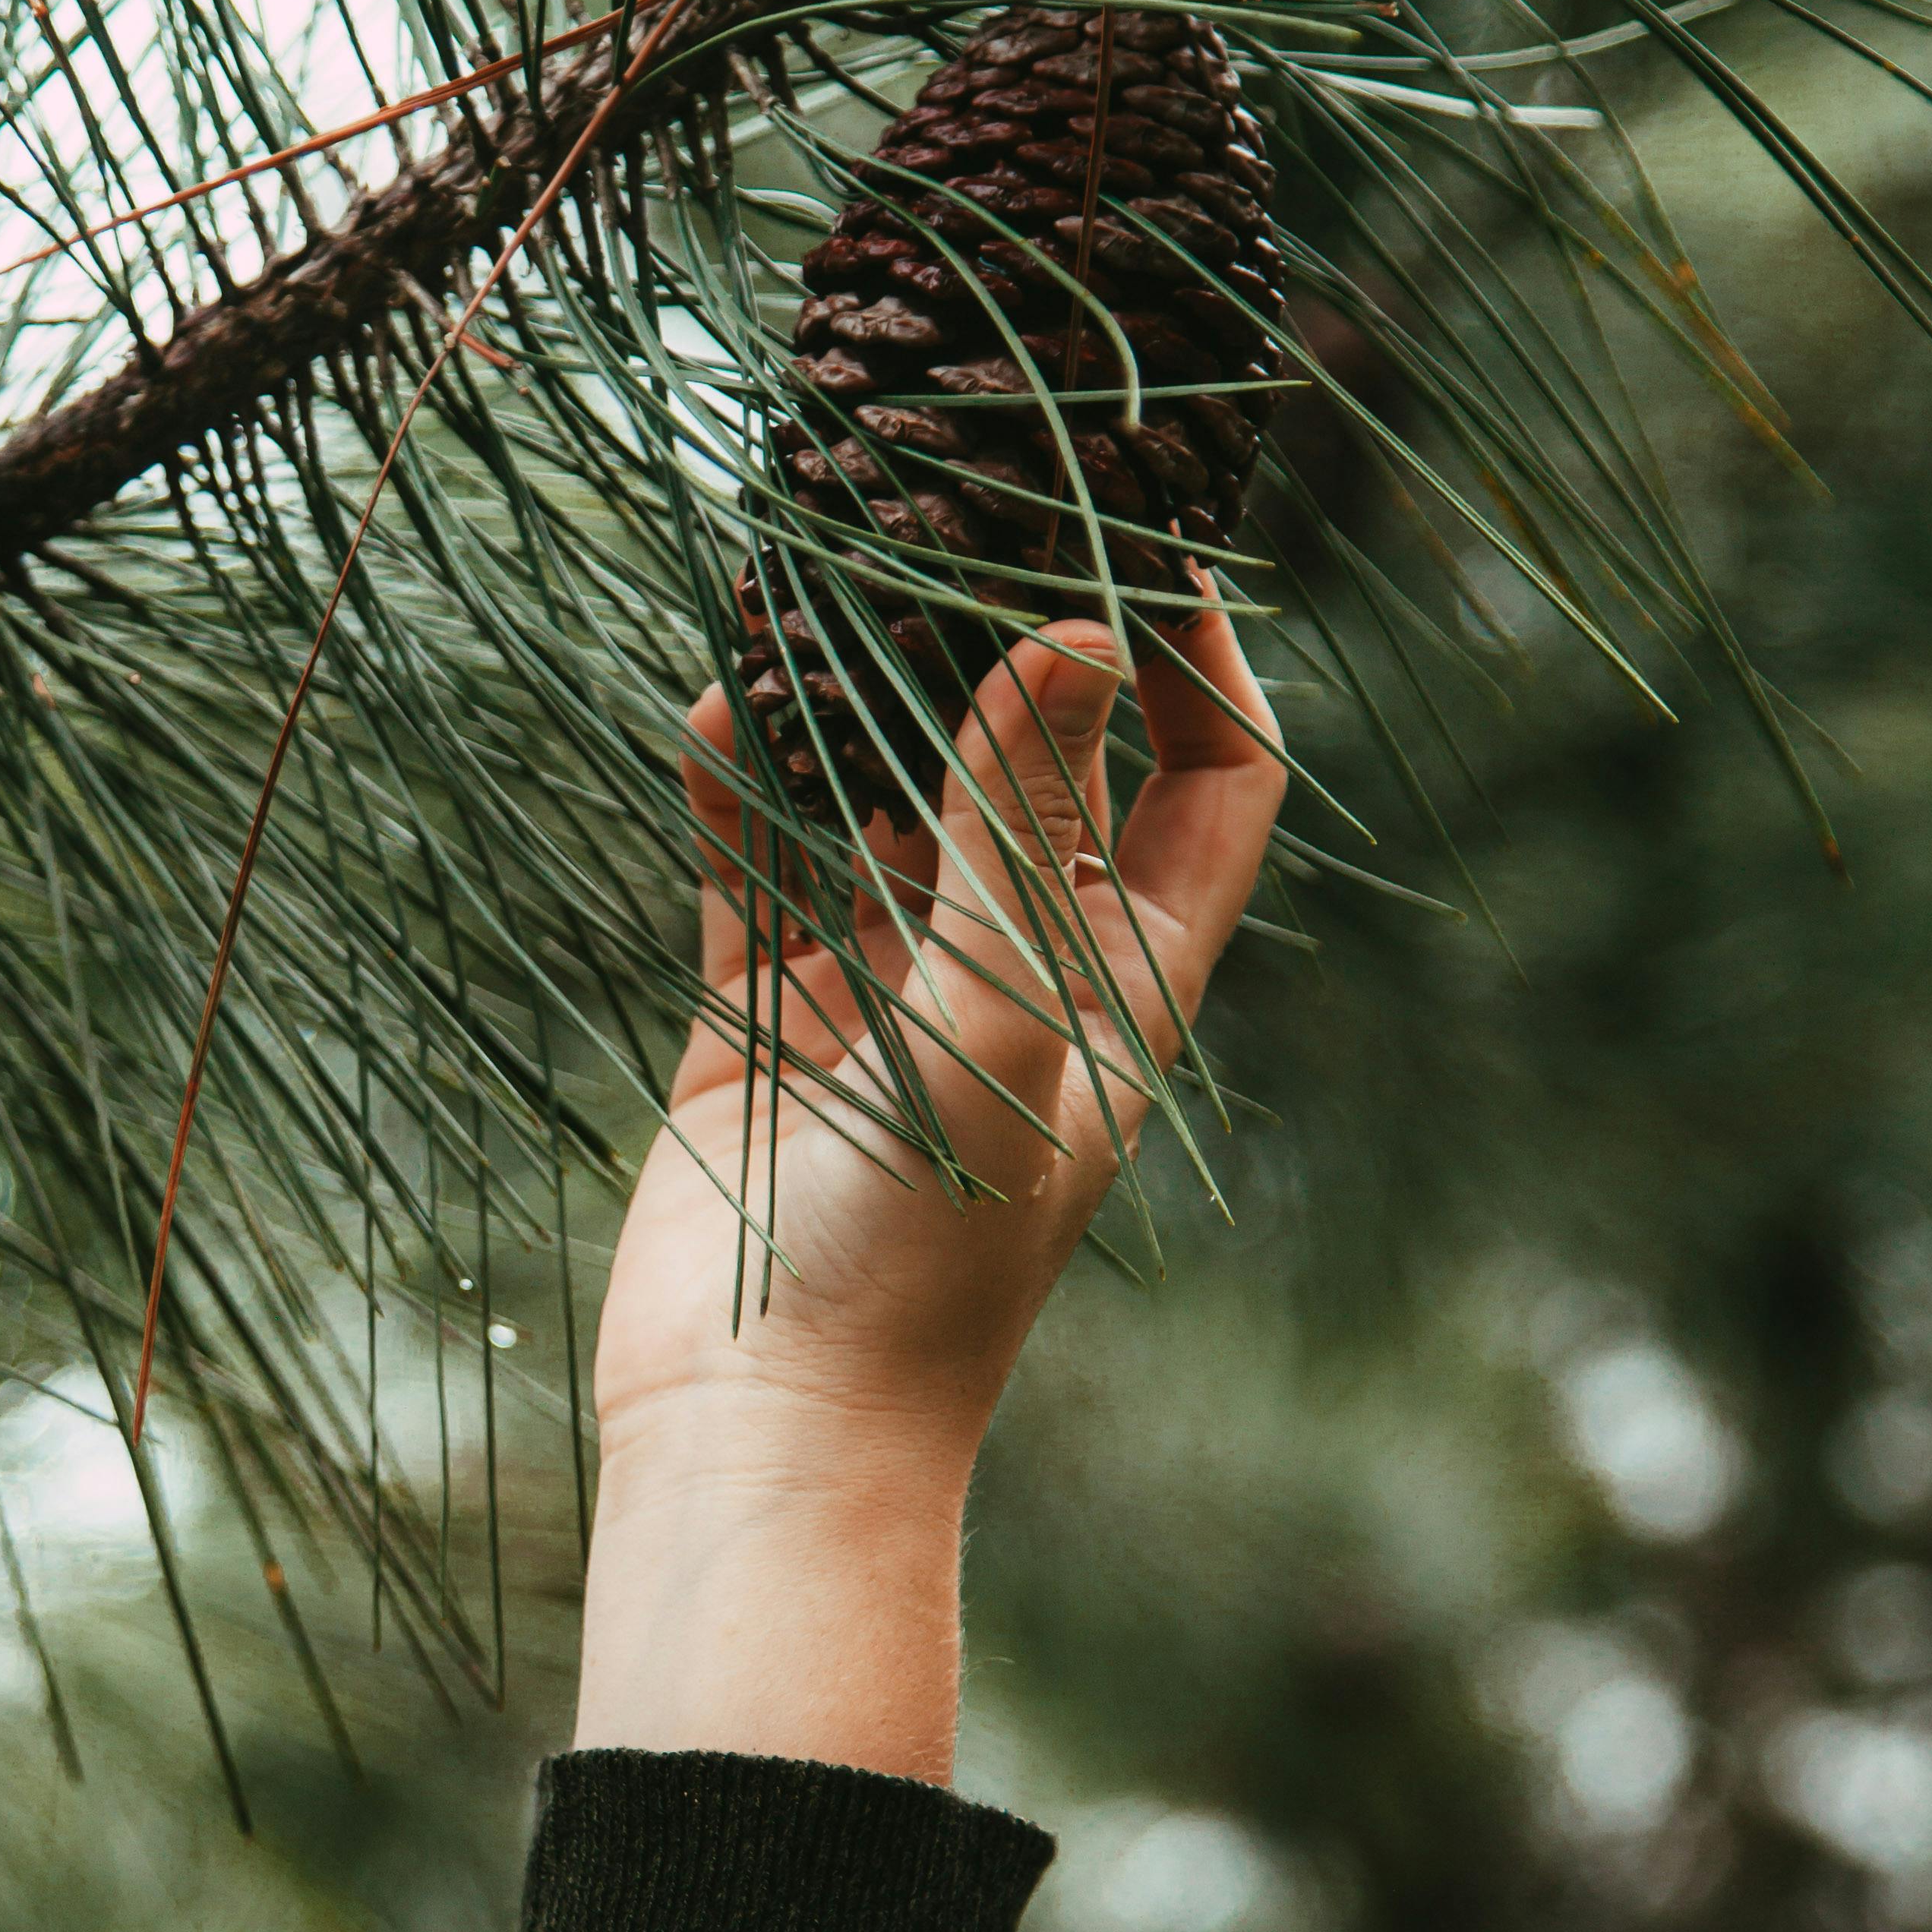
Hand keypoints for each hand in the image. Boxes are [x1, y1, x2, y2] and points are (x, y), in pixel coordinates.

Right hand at [573, 604, 1283, 1779]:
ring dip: (853, 690)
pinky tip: (722, 700)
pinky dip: (743, 786)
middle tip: (957, 501)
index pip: (1209, 779)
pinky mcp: (759, 1017)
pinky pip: (757, 865)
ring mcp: (882, 987)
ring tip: (821, 563)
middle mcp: (1013, 966)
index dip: (1194, 660)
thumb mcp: (994, 1015)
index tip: (1140, 540)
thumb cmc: (921, 1256)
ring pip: (879, 793)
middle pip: (1033, 758)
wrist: (766, 1430)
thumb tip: (1071, 630)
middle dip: (998, 635)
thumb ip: (1018, 825)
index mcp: (1122, 978)